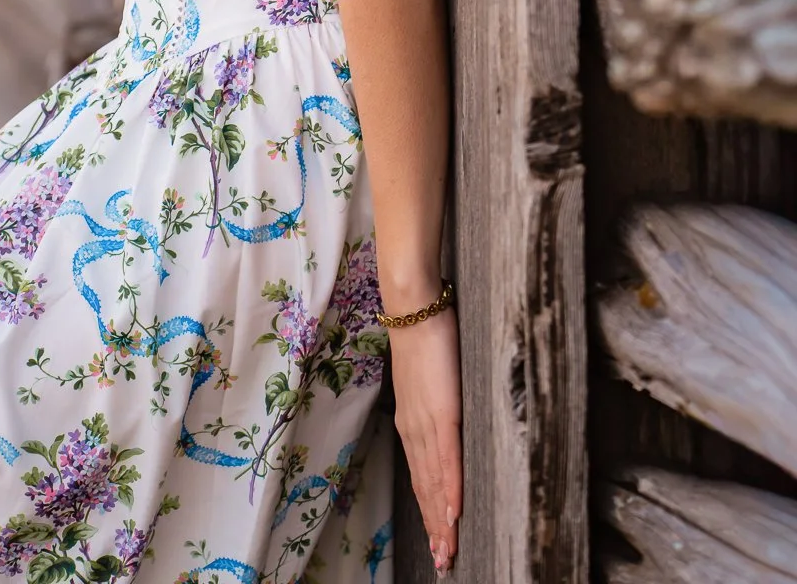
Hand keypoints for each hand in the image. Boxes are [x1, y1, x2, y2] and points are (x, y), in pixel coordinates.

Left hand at [388, 305, 461, 574]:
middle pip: (426, 488)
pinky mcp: (443, 412)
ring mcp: (427, 422)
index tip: (436, 539)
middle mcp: (415, 429)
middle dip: (435, 527)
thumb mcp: (426, 378)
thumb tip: (445, 418)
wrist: (414, 308)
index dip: (429, 509)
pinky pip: (448, 459)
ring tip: (449, 550)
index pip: (421, 475)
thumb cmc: (425, 336)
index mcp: (411, 422)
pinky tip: (455, 514)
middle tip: (445, 561)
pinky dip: (451, 489)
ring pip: (435, 482)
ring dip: (442, 519)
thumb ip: (434, 401)